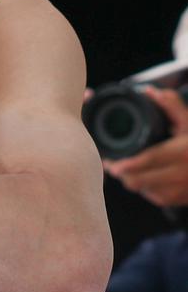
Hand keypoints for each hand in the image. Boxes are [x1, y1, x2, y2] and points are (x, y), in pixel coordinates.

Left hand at [105, 87, 187, 206]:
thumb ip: (172, 106)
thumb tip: (151, 91)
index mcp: (180, 153)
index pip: (146, 161)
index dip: (124, 164)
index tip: (111, 161)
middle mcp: (180, 174)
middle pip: (138, 181)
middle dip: (122, 174)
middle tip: (113, 164)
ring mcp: (180, 190)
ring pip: (144, 191)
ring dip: (133, 181)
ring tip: (126, 169)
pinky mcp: (181, 199)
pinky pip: (155, 197)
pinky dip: (146, 189)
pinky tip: (144, 178)